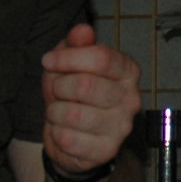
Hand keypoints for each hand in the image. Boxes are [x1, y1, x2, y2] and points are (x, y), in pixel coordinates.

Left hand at [39, 22, 141, 178]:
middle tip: (56, 91)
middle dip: (58, 87)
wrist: (73, 136)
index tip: (48, 60)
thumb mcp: (71, 63)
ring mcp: (121, 127)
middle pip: (85, 85)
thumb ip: (77, 44)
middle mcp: (131, 99)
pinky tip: (64, 130)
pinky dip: (56, 133)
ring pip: (73, 114)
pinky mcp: (106, 151)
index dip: (68, 58)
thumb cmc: (73, 93)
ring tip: (59, 112)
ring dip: (55, 112)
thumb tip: (83, 30)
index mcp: (127, 72)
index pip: (101, 57)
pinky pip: (68, 138)